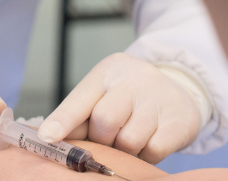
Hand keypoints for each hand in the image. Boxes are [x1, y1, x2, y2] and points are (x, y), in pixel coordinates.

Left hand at [38, 53, 202, 163]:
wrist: (180, 91)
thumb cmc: (130, 97)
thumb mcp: (104, 94)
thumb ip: (81, 115)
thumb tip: (53, 141)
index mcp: (108, 71)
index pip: (81, 97)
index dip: (63, 120)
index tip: (47, 138)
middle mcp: (134, 79)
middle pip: (105, 120)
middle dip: (102, 139)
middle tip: (108, 138)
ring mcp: (159, 98)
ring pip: (129, 140)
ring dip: (125, 150)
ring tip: (130, 139)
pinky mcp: (179, 121)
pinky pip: (153, 151)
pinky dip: (146, 155)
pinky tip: (149, 143)